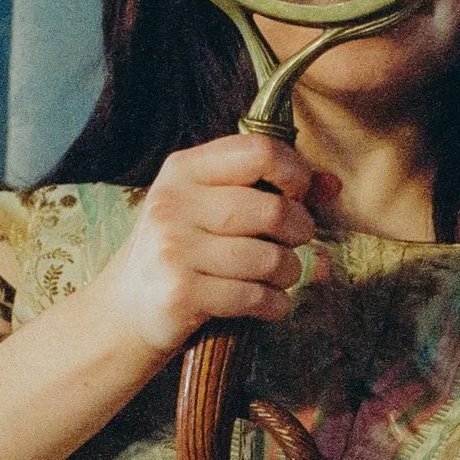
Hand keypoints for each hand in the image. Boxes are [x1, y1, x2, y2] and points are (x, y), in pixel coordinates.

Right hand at [86, 134, 318, 358]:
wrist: (126, 308)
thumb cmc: (183, 250)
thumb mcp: (211, 207)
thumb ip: (268, 189)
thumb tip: (332, 186)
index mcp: (183, 170)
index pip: (258, 151)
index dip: (295, 172)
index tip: (298, 194)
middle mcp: (175, 204)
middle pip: (273, 210)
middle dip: (300, 230)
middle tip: (294, 242)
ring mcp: (175, 250)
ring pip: (270, 258)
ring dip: (290, 273)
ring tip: (279, 276)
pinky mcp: (181, 293)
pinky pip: (255, 297)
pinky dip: (276, 305)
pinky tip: (270, 304)